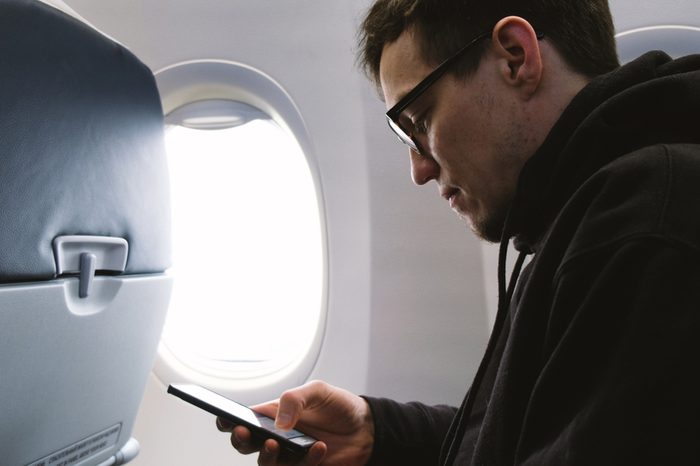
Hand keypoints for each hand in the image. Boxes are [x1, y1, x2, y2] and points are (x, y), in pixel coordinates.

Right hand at [216, 380, 374, 464]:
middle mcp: (276, 437)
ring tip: (275, 443)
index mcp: (273, 415)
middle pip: (247, 445)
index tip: (223, 419)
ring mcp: (289, 456)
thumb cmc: (337, 405)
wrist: (366, 427)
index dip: (228, 420)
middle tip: (244, 433)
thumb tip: (278, 421)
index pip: (244, 419)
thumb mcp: (318, 391)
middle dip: (240, 440)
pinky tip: (319, 447)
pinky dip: (307, 461)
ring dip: (267, 456)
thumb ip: (295, 399)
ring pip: (266, 464)